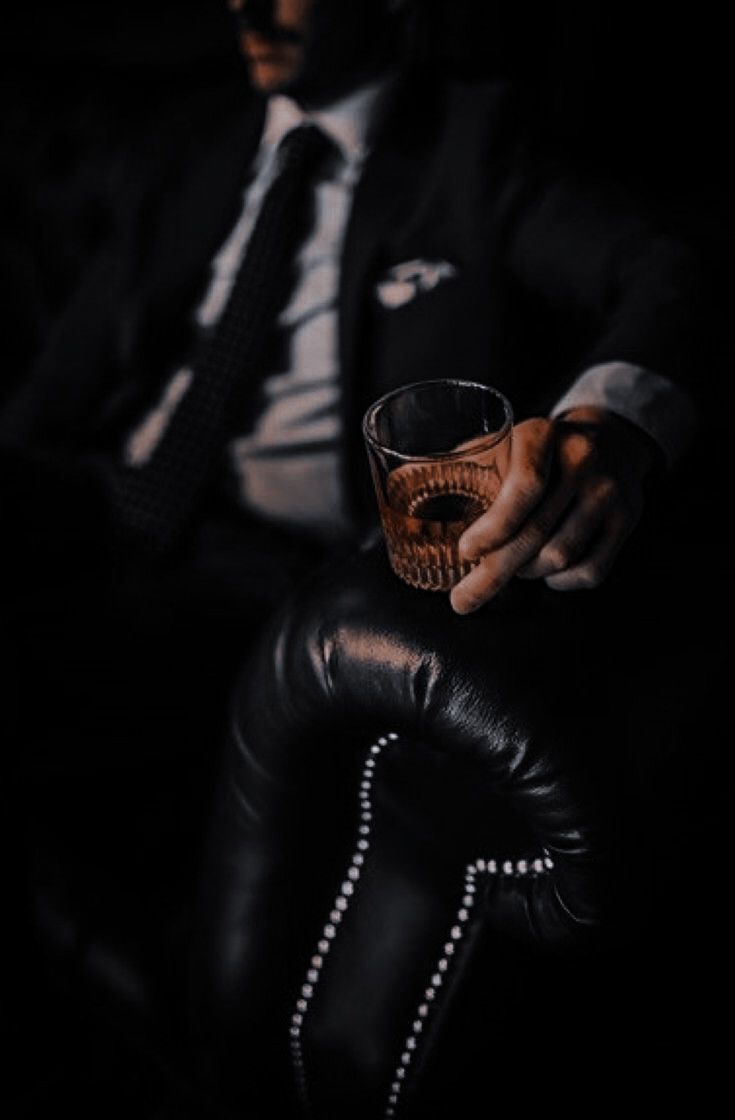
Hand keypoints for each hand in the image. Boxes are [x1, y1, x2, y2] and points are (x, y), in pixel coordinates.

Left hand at [449, 406, 659, 613]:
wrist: (610, 439)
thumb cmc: (538, 452)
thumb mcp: (504, 443)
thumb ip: (464, 467)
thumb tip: (401, 496)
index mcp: (541, 436)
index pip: (522, 488)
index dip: (493, 527)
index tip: (465, 553)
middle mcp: (581, 459)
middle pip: (535, 533)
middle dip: (492, 574)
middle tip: (462, 600)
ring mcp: (608, 490)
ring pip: (559, 557)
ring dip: (527, 573)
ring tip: (512, 567)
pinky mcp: (627, 518)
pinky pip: (590, 571)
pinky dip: (561, 582)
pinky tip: (546, 572)